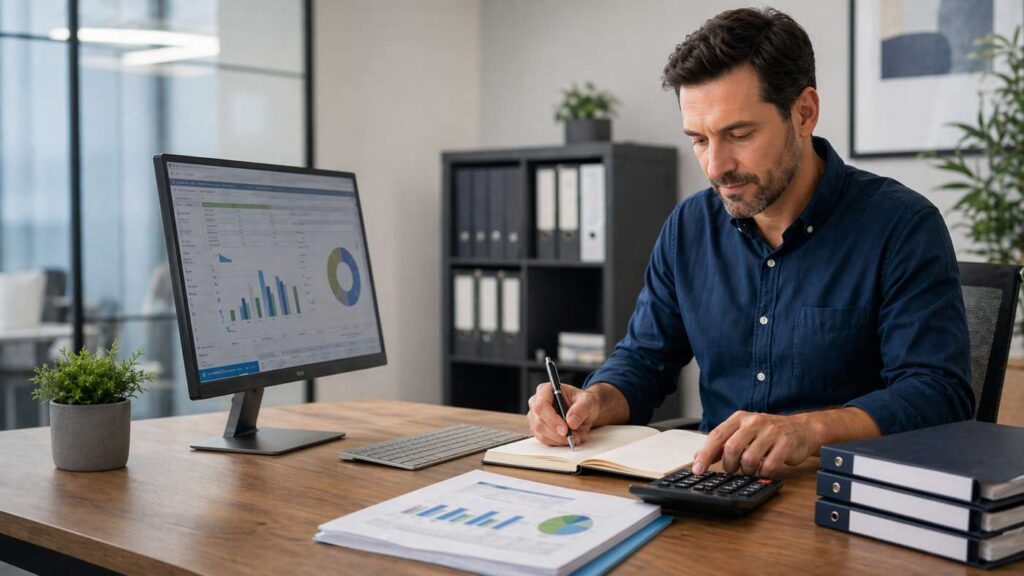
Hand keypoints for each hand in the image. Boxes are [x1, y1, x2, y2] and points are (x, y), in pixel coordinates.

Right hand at [527, 382, 600, 445]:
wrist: (583, 411)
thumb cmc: (583, 402)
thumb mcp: (588, 401)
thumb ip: (581, 409)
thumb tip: (571, 422)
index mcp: (545, 390)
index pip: (541, 406)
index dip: (552, 419)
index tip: (565, 430)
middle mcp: (536, 402)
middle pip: (539, 423)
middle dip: (558, 434)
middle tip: (576, 437)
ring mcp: (535, 417)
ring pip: (542, 434)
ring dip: (560, 439)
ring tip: (578, 436)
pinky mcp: (538, 429)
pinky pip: (545, 441)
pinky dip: (559, 442)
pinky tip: (570, 438)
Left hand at [691, 411, 817, 477]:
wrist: (802, 428)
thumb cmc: (768, 433)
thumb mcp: (743, 432)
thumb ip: (722, 443)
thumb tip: (698, 458)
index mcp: (740, 418)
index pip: (717, 436)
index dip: (705, 454)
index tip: (697, 469)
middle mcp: (754, 422)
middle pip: (731, 448)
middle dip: (729, 465)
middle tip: (733, 469)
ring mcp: (771, 432)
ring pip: (749, 459)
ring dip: (747, 470)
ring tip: (751, 468)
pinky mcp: (786, 444)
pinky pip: (768, 466)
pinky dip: (763, 473)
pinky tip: (765, 469)